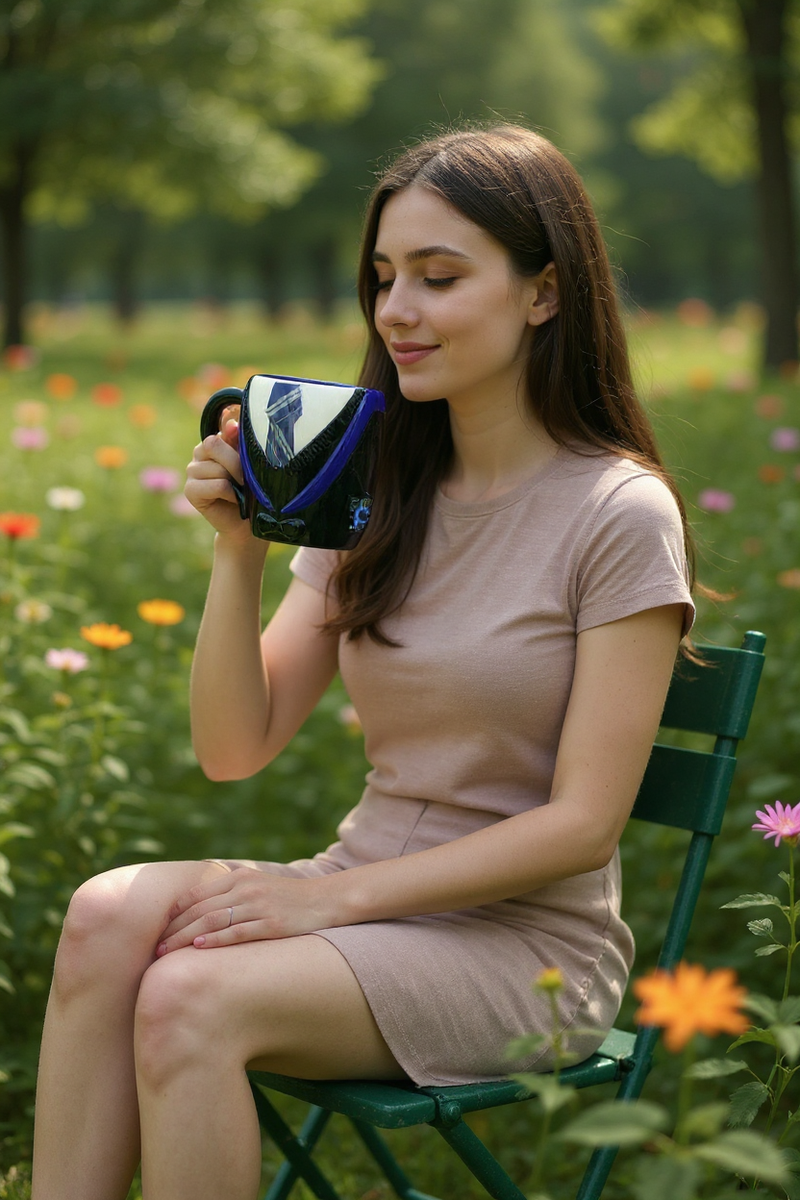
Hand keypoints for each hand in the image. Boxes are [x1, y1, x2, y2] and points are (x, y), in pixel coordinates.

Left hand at [155, 867, 332, 954]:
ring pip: (213, 921)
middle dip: (174, 929)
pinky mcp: (272, 924)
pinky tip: (199, 948)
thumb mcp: (257, 887)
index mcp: (239, 877)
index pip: (196, 894)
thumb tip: (199, 914)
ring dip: (186, 938)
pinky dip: (216, 940)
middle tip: (155, 947)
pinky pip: (238, 932)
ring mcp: (259, 906)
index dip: (174, 913)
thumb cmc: (287, 898)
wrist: (326, 900)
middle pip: (200, 910)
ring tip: (167, 953)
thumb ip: (231, 894)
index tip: (157, 930)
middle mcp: (246, 888)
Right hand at [184, 421, 255, 544]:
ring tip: (242, 491)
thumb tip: (231, 421)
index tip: (244, 445)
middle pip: (214, 445)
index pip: (220, 430)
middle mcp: (199, 454)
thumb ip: (238, 442)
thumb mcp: (248, 463)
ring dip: (235, 481)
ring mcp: (192, 471)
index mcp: (214, 443)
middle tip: (248, 478)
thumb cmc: (251, 491)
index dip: (232, 435)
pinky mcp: (190, 491)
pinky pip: (216, 485)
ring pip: (217, 468)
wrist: (245, 523)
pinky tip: (233, 500)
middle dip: (236, 462)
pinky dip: (230, 493)